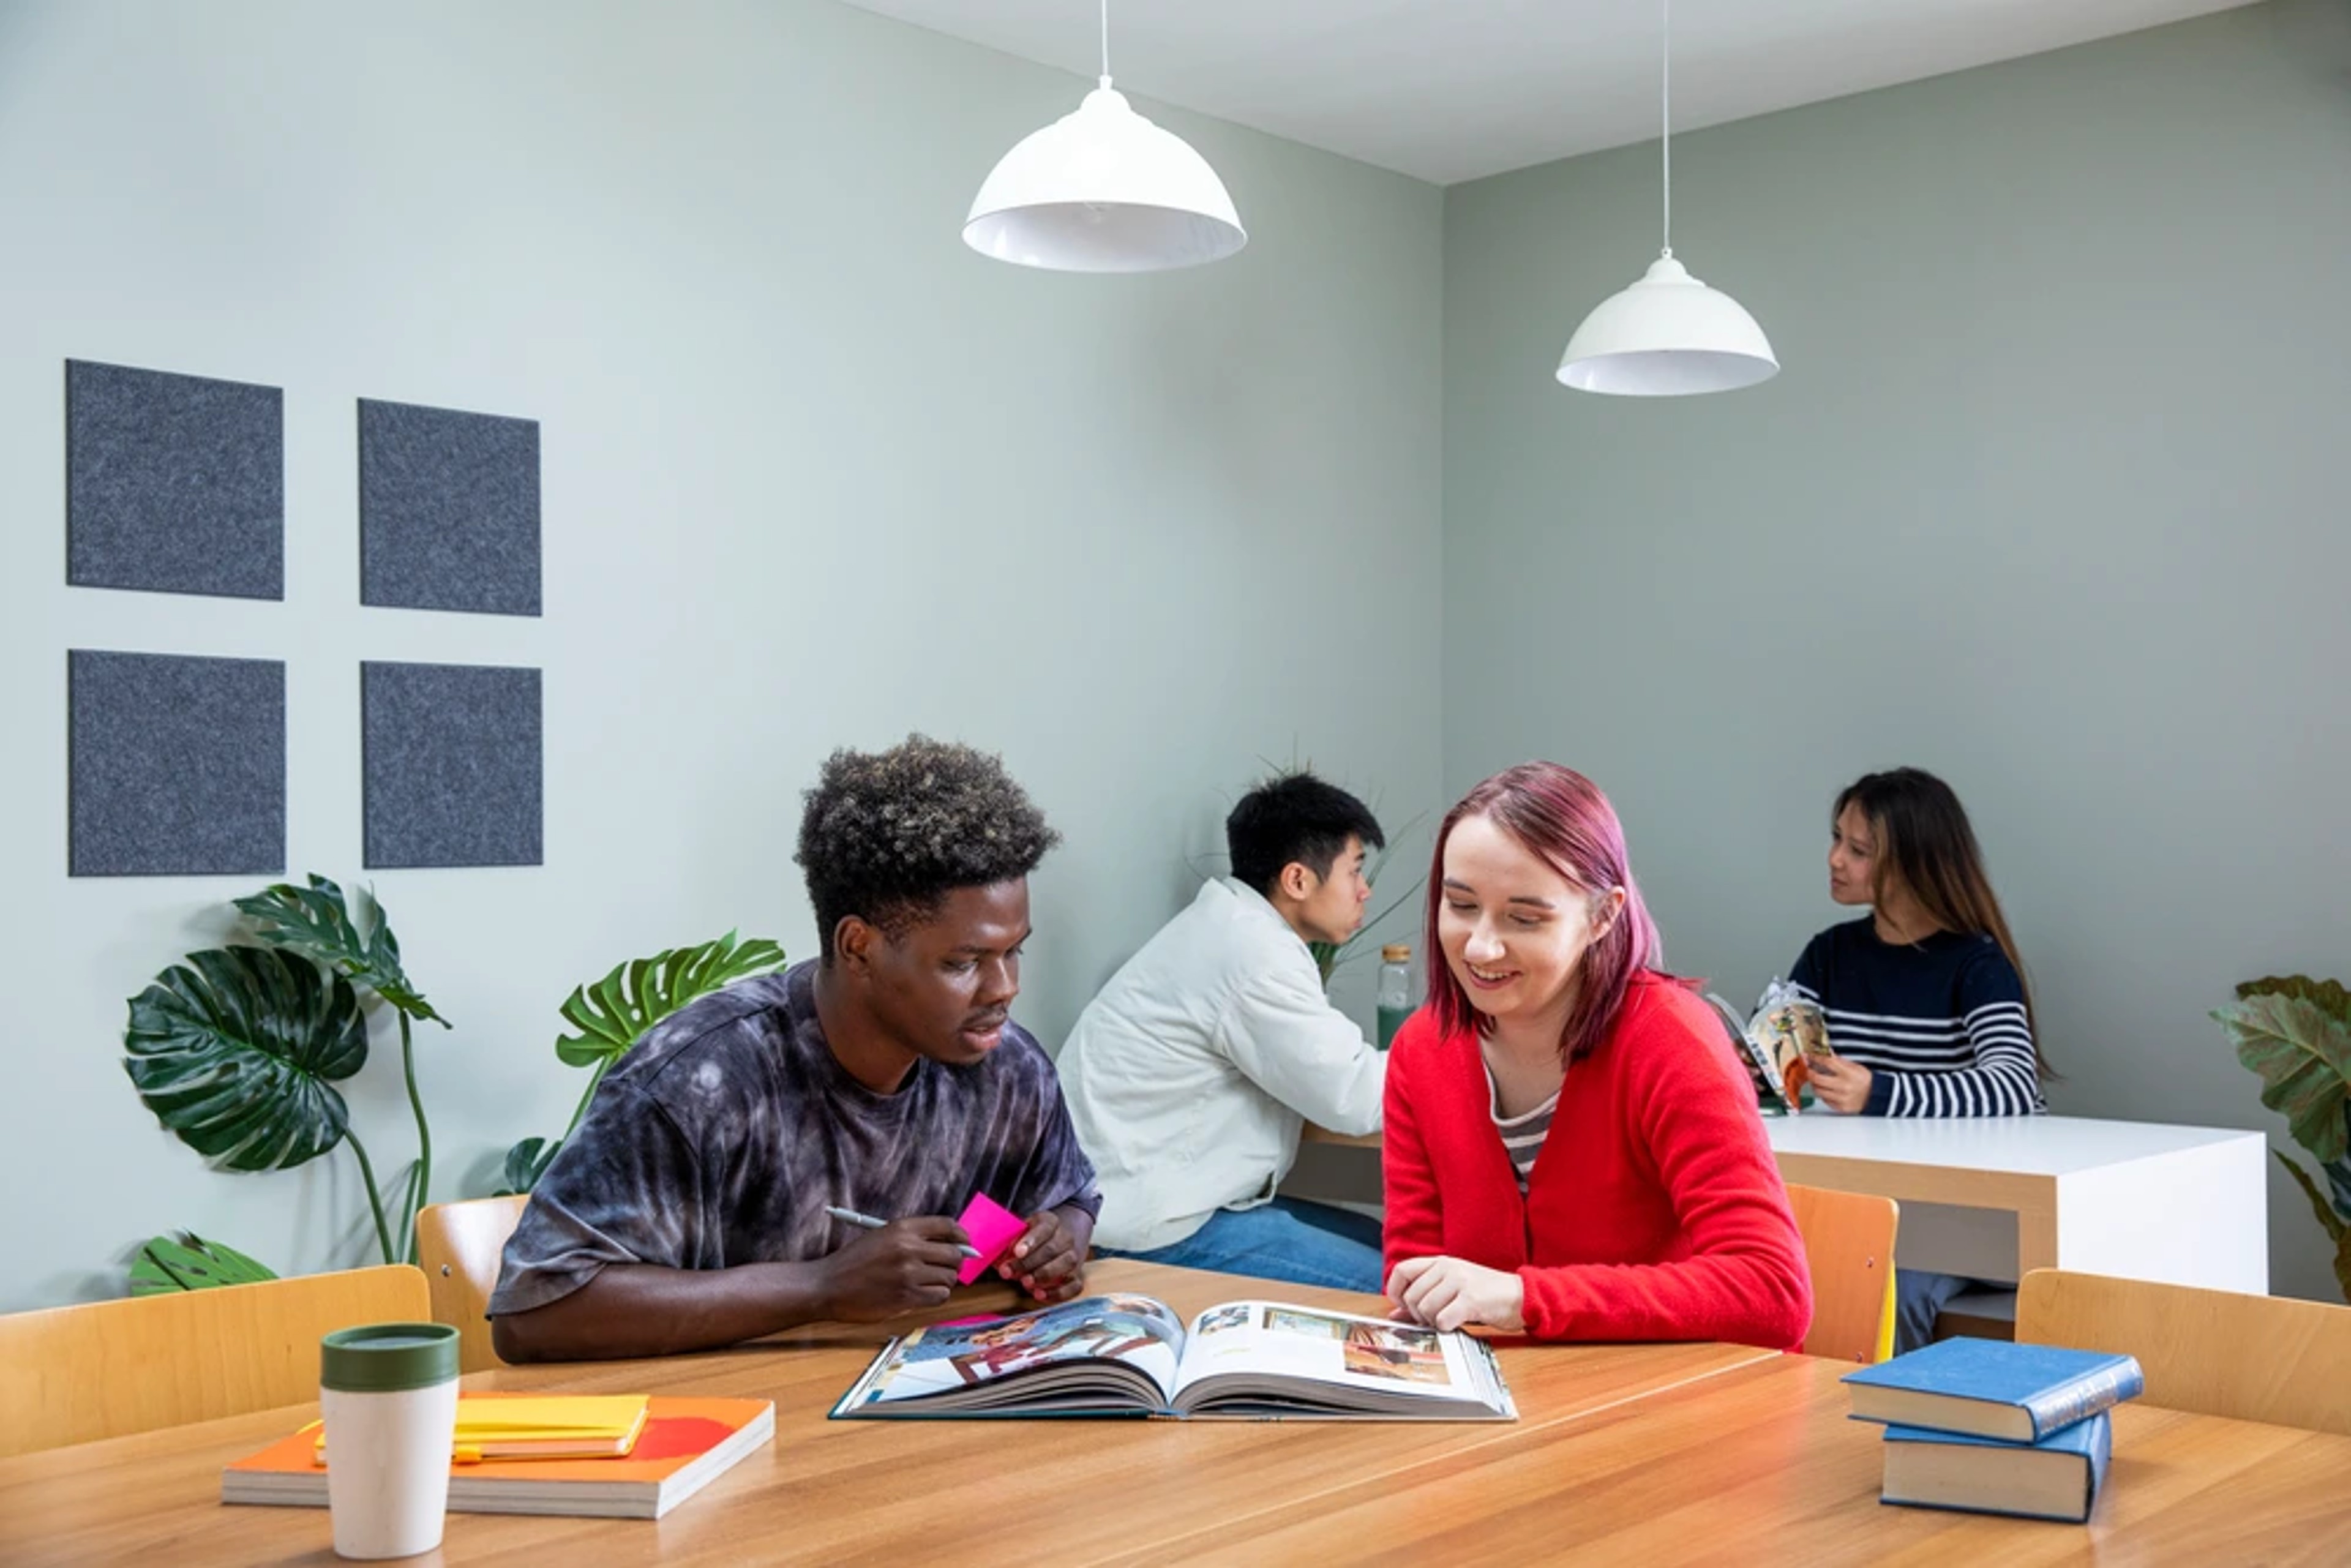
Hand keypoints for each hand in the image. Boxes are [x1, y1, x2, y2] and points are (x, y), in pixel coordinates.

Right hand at [816, 1217, 967, 1321]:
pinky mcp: (906, 1297)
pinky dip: (935, 1297)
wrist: (828, 1285)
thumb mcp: (882, 1237)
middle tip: (945, 1269)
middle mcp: (909, 1248)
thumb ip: (913, 1238)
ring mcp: (909, 1274)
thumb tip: (951, 1245)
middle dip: (954, 1263)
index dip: (961, 1236)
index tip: (965, 1243)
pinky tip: (922, 1295)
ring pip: (949, 1278)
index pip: (947, 1226)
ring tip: (927, 1283)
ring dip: (943, 1282)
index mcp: (902, 1228)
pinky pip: (939, 1297)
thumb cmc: (854, 1262)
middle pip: (954, 1254)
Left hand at [999, 1207, 1087, 1302]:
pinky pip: (1074, 1285)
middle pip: (1052, 1249)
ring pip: (1067, 1264)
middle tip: (1010, 1272)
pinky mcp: (1077, 1275)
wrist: (1062, 1237)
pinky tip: (1040, 1295)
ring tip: (1026, 1283)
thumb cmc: (1034, 1238)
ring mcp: (1074, 1256)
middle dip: (1029, 1263)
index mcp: (1050, 1222)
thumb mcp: (1020, 1231)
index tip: (1017, 1252)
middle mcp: (1065, 1237)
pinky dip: (1058, 1293)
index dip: (1031, 1241)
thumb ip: (1009, 1243)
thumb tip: (996, 1258)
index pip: (1044, 1228)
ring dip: (1044, 1276)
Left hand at [1385, 1255, 1523, 1332]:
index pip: (1402, 1270)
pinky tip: (1457, 1324)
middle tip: (1433, 1319)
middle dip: (1418, 1315)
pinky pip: (1442, 1320)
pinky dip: (1446, 1328)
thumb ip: (1424, 1296)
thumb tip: (1396, 1313)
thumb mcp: (1452, 1287)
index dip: (1395, 1290)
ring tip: (1448, 1320)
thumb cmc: (1485, 1293)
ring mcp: (1460, 1282)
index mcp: (1441, 1262)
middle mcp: (1448, 1267)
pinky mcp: (1471, 1299)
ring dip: (1433, 1322)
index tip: (1401, 1305)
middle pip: (1412, 1296)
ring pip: (1425, 1309)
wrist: (1520, 1296)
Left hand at [1807, 1054, 1872, 1113]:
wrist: (1875, 1096)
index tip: (1809, 1056)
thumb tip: (1826, 1053)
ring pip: (1818, 1091)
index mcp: (1849, 1073)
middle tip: (1809, 1070)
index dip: (1816, 1058)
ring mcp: (1842, 1098)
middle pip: (1818, 1079)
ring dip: (1814, 1084)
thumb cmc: (1865, 1080)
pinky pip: (1825, 1100)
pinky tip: (1826, 1090)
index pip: (1827, 1063)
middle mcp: (1844, 1086)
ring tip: (1816, 1080)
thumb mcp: (1855, 1067)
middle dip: (1810, 1073)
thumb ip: (1838, 1061)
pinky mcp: (1840, 1108)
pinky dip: (1823, 1094)